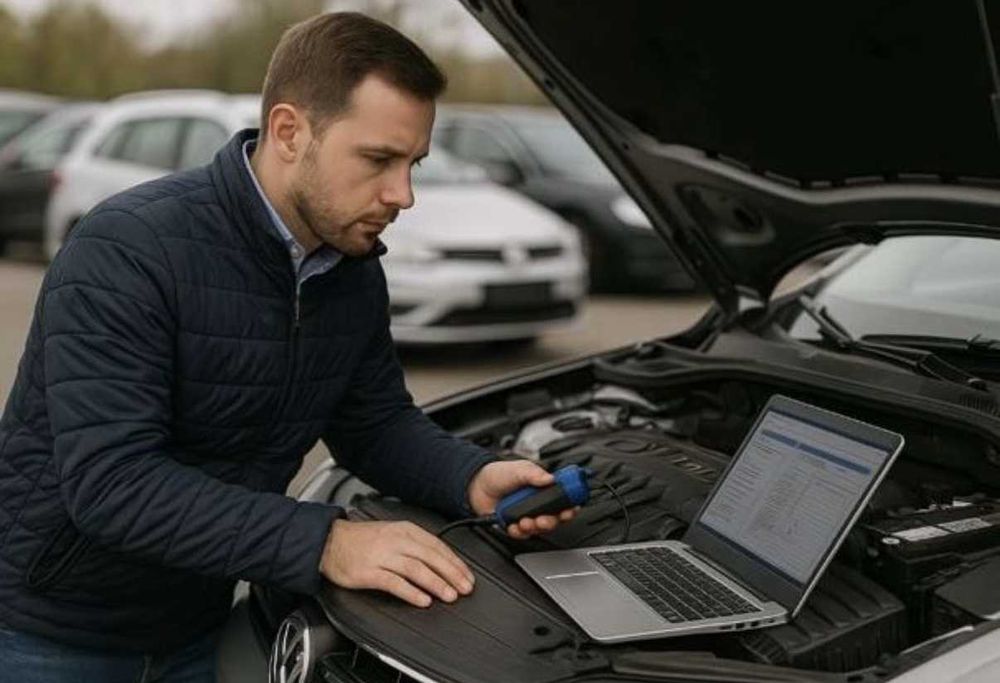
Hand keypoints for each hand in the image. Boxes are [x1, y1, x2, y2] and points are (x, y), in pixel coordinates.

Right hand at [320, 519, 474, 607]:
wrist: (329, 541)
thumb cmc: (361, 539)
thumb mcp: (392, 532)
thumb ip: (415, 544)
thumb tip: (440, 560)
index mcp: (405, 530)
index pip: (437, 546)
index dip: (455, 562)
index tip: (467, 575)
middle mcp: (396, 541)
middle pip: (431, 557)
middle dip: (452, 574)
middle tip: (465, 588)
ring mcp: (383, 556)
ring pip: (417, 569)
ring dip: (436, 583)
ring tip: (449, 595)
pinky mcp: (370, 572)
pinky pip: (395, 583)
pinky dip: (411, 592)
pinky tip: (423, 600)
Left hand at [467, 460, 578, 539]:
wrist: (475, 485)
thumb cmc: (499, 474)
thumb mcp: (519, 469)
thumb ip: (534, 473)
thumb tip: (550, 478)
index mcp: (542, 490)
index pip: (562, 501)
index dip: (569, 507)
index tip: (570, 509)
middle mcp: (536, 505)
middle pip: (554, 519)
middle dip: (553, 521)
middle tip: (545, 519)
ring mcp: (526, 515)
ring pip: (539, 529)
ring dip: (535, 527)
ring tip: (526, 521)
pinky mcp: (514, 525)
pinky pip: (522, 534)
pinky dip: (519, 532)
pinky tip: (515, 525)